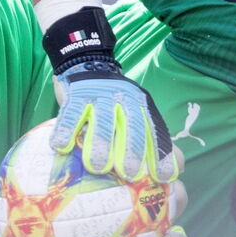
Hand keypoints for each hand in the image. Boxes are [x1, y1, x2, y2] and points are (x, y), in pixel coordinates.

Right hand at [52, 60, 177, 182]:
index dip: (160, 154)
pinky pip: (72, 113)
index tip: (163, 177)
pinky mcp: (78, 93)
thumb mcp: (135, 112)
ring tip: (98, 167)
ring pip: (104, 121)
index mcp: (142, 107)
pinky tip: (62, 147)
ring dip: (102, 144)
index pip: (156, 131)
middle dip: (133, 151)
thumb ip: (149, 137)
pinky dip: (67, 130)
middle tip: (130, 174)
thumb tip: (173, 172)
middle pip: (133, 126)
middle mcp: (125, 100)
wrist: (85, 59)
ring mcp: (101, 95)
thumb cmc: (111, 100)